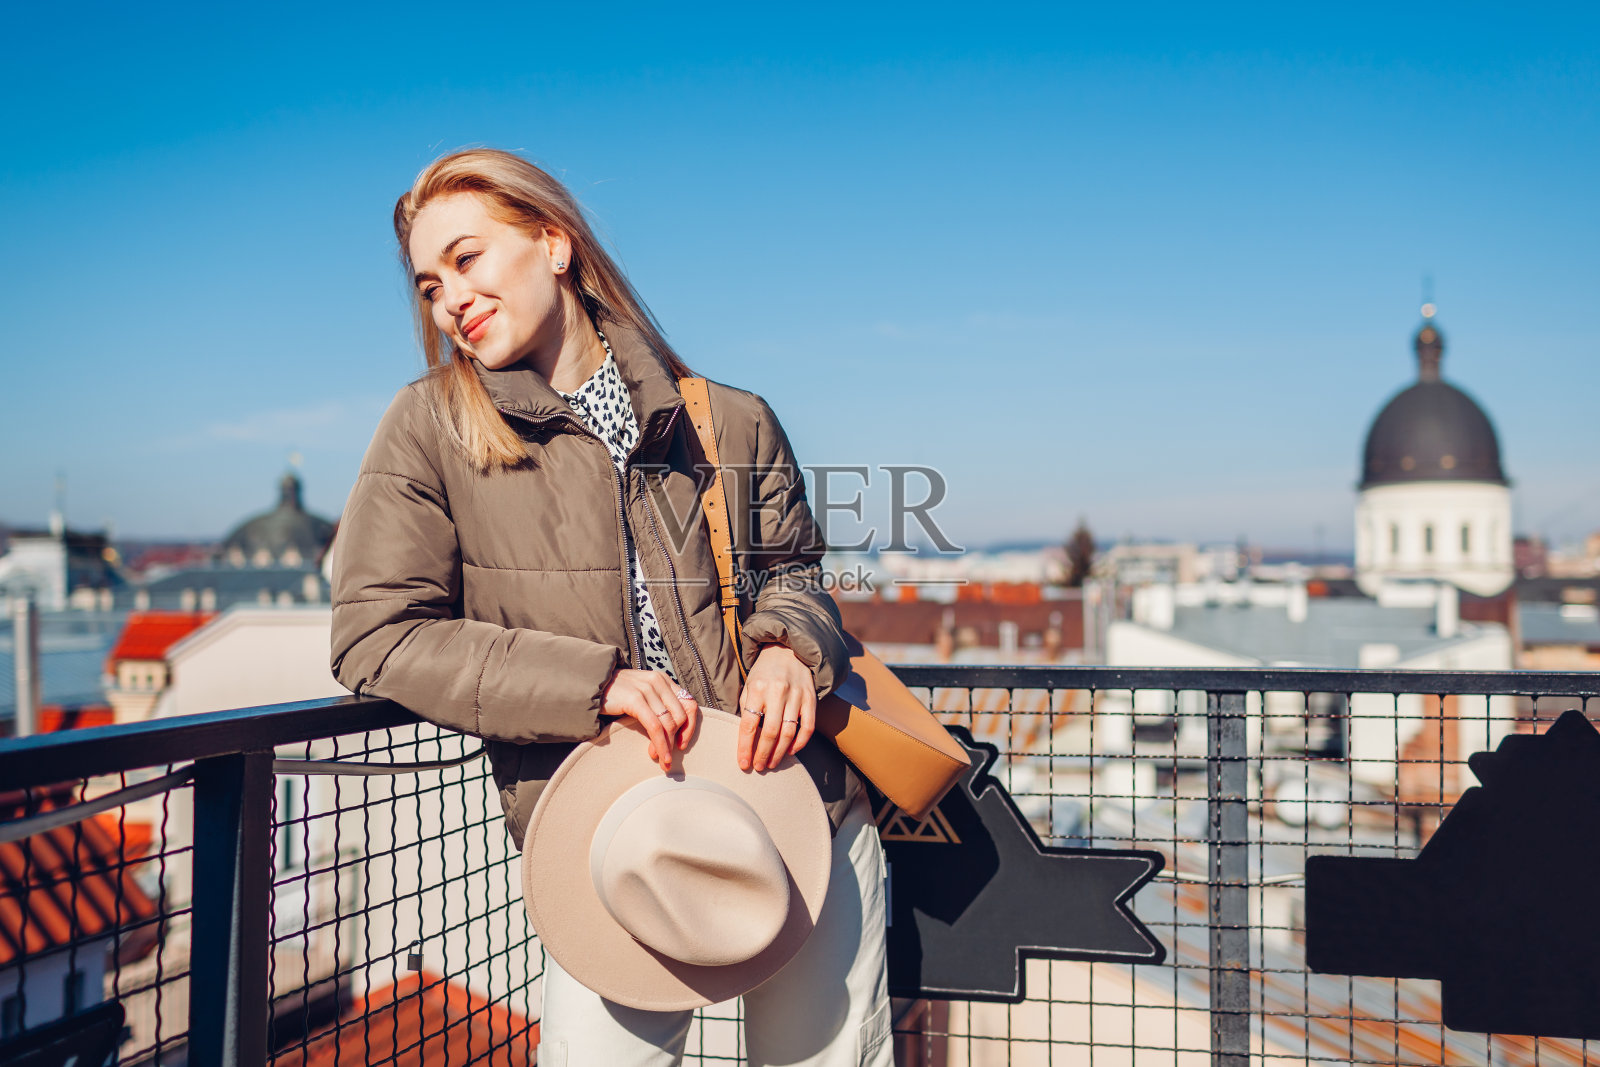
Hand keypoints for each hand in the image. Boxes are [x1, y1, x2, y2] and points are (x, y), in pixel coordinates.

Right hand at [601, 670, 699, 771]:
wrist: (590, 687)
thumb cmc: (615, 695)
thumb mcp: (641, 695)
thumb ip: (657, 705)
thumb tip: (673, 732)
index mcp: (663, 680)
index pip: (689, 703)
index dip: (690, 726)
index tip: (682, 743)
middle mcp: (658, 681)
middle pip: (680, 716)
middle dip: (676, 740)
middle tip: (667, 756)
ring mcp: (647, 689)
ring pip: (669, 724)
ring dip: (667, 746)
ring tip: (661, 760)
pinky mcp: (635, 699)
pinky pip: (655, 727)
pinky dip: (660, 744)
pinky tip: (657, 755)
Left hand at [737, 645, 815, 771]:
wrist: (787, 650)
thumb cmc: (764, 673)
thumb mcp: (749, 685)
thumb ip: (747, 708)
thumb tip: (746, 738)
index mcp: (757, 688)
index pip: (749, 724)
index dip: (745, 747)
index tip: (743, 763)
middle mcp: (777, 692)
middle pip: (770, 732)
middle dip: (763, 754)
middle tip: (759, 767)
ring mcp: (796, 695)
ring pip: (789, 732)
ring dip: (780, 753)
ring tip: (772, 763)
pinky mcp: (811, 698)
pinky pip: (808, 726)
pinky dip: (801, 743)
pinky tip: (792, 751)